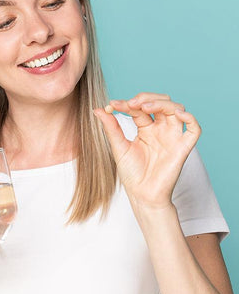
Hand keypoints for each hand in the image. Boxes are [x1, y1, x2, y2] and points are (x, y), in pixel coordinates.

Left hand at [94, 92, 200, 209]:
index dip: (126, 103)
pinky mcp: (182, 148)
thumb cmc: (131, 173)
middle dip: (145, 98)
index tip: (112, 105)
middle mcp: (161, 129)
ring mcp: (172, 137)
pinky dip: (189, 118)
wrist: (141, 195)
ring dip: (161, 103)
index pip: (139, 107)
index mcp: (146, 127)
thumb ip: (111, 127)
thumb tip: (98, 109)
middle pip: (160, 102)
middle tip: (130, 104)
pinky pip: (194, 129)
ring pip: (176, 109)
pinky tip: (177, 113)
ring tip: (144, 107)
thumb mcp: (118, 147)